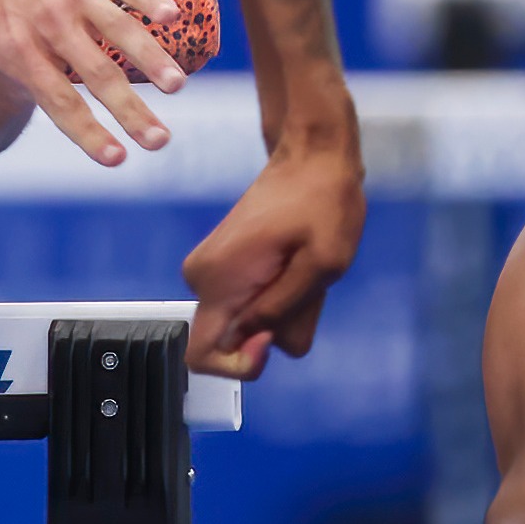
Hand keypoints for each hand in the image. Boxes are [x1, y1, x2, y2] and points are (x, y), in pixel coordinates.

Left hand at [0, 0, 185, 164]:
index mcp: (20, 52)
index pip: (58, 102)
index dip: (87, 132)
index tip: (117, 160)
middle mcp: (48, 24)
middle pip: (96, 75)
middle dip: (130, 112)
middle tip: (160, 142)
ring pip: (117, 30)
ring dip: (150, 59)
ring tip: (176, 87)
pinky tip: (169, 18)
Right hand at [182, 136, 366, 377]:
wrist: (310, 158)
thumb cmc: (322, 203)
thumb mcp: (323, 264)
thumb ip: (286, 308)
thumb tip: (255, 337)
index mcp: (219, 280)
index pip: (201, 356)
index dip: (240, 365)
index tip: (273, 336)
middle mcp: (202, 278)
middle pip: (234, 341)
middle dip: (275, 328)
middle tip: (305, 286)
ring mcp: (210, 272)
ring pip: (247, 322)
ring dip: (282, 309)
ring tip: (304, 270)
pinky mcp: (223, 267)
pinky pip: (250, 304)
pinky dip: (277, 296)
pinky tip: (296, 265)